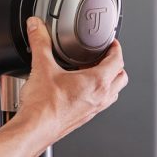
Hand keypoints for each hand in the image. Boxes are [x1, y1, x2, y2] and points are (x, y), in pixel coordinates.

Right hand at [16, 17, 127, 142]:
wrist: (35, 129)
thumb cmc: (43, 106)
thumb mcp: (41, 66)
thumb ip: (40, 42)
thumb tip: (37, 27)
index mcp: (96, 82)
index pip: (117, 60)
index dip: (116, 48)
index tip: (111, 42)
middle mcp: (99, 97)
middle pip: (121, 77)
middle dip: (116, 64)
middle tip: (105, 55)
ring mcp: (93, 109)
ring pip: (113, 93)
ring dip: (109, 81)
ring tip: (94, 71)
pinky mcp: (84, 118)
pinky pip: (100, 103)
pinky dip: (97, 93)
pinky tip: (80, 90)